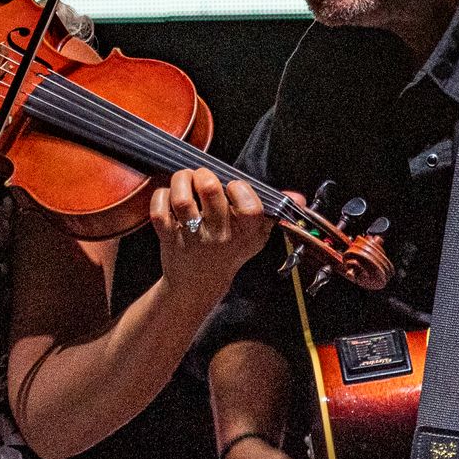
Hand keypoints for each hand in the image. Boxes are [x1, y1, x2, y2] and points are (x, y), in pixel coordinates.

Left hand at [149, 167, 270, 298]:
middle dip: (204, 174)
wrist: (198, 284)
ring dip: (181, 180)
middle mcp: (219, 236)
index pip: (249, 208)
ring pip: (182, 199)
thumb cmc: (229, 251)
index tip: (233, 186)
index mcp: (245, 233)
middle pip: (210, 191)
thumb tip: (298, 197)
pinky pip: (160, 210)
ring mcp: (193, 237)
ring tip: (184, 179)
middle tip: (202, 177)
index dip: (240, 189)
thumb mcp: (256, 235)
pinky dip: (161, 196)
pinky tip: (169, 196)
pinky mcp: (169, 238)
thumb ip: (274, 213)